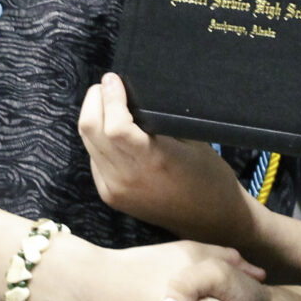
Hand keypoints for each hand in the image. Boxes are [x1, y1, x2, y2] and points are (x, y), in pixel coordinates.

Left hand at [78, 72, 254, 245]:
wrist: (212, 221)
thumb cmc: (210, 176)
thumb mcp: (193, 140)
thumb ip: (160, 119)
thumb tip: (135, 92)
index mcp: (152, 160)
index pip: (114, 124)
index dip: (110, 96)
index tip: (114, 78)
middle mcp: (127, 176)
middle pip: (90, 129)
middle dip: (95, 101)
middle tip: (108, 86)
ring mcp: (115, 189)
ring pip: (87, 143)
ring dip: (94, 118)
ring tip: (109, 103)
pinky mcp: (110, 197)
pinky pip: (94, 159)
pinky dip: (98, 140)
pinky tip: (112, 131)